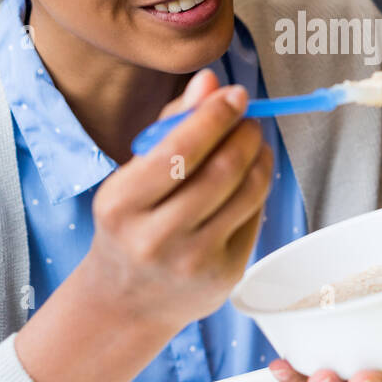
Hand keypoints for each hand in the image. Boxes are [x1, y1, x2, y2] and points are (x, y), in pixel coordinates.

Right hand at [84, 68, 273, 327]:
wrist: (127, 300)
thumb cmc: (131, 223)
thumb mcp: (133, 175)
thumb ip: (171, 124)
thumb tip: (210, 81)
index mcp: (121, 204)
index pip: (179, 151)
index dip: (215, 116)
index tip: (236, 95)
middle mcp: (154, 238)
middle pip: (220, 172)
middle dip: (245, 135)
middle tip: (250, 120)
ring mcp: (191, 262)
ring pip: (246, 194)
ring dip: (260, 158)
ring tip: (256, 144)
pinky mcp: (223, 276)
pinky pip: (253, 218)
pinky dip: (258, 189)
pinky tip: (250, 179)